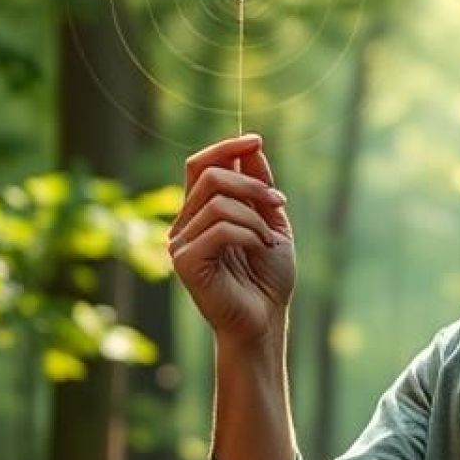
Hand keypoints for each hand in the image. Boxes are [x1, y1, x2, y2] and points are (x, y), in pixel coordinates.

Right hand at [170, 134, 297, 346]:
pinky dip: (249, 234)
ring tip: (268, 240)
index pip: (200, 165)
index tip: (256, 140)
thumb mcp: (271, 221)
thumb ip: (258, 185)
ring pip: (218, 201)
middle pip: (209, 176)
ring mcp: (180, 243)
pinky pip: (220, 228)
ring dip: (255, 217)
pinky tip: (260, 250)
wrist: (266, 320)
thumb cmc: (268, 278)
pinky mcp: (184, 261)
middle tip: (279, 203)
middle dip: (252, 184)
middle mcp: (185, 225)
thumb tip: (251, 144)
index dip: (225, 147)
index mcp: (200, 213)